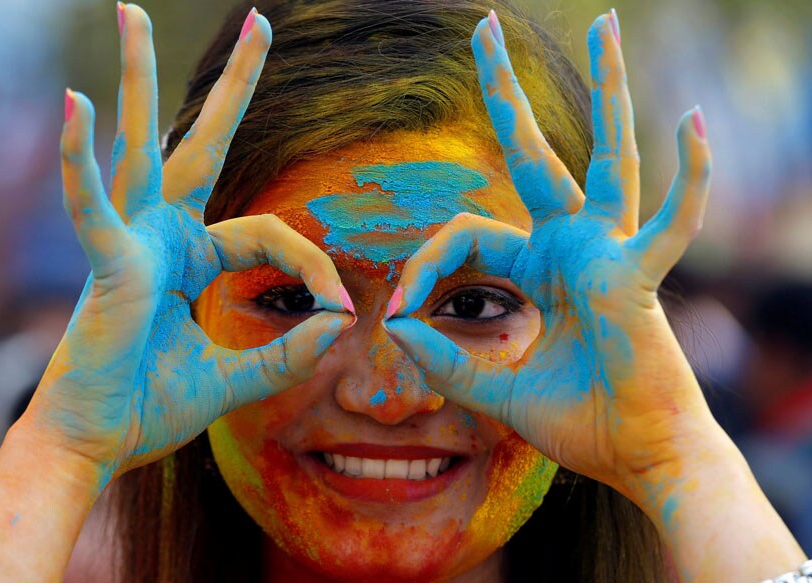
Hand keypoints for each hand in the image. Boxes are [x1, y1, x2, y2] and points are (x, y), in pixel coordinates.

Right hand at [24, 5, 351, 486]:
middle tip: (257, 23)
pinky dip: (79, 161)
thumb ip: (287, 352)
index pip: (269, 234)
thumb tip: (343, 325)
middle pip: (203, 145)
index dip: (311, 264)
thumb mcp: (237, 377)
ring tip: (130, 11)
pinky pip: (94, 207)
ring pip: (142, 145)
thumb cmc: (153, 406)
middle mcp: (162, 235)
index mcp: (192, 258)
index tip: (342, 304)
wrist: (98, 444)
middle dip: (233, 86)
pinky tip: (75, 104)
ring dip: (139, 78)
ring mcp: (132, 242)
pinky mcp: (107, 264)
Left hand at [383, 11, 711, 497]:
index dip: (422, 266)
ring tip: (603, 23)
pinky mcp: (638, 275)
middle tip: (486, 28)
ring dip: (609, 88)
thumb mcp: (493, 389)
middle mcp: (573, 244)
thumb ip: (443, 360)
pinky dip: (690, 179)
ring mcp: (610, 251)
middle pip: (534, 153)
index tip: (395, 313)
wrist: (638, 457)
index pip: (467, 235)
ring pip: (608, 156)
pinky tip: (690, 122)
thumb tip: (393, 327)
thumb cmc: (579, 422)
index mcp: (538, 266)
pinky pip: (671, 221)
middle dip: (506, 93)